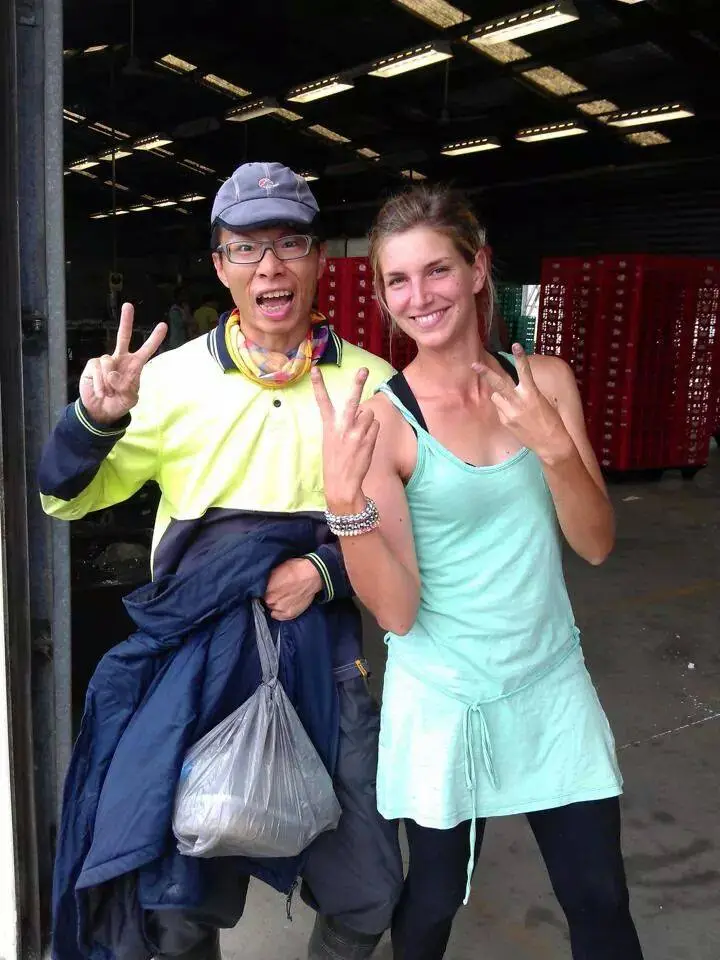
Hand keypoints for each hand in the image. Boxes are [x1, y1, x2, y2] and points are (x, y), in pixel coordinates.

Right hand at [79, 303, 166, 424]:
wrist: (102, 411)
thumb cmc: (119, 403)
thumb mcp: (130, 400)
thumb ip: (126, 388)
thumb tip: (113, 373)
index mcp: (134, 366)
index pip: (146, 350)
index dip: (154, 339)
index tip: (163, 326)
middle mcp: (121, 359)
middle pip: (123, 336)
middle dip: (126, 321)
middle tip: (128, 305)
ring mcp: (106, 361)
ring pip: (108, 362)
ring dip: (108, 381)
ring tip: (109, 393)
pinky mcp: (93, 366)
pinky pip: (97, 369)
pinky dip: (99, 383)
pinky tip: (101, 392)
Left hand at [264, 559, 321, 620]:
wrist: (312, 574)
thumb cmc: (294, 569)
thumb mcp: (276, 570)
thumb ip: (268, 581)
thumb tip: (265, 586)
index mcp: (267, 592)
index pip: (260, 594)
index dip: (266, 591)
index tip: (271, 588)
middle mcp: (272, 603)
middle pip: (267, 602)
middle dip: (272, 597)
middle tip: (279, 592)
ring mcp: (282, 610)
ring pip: (274, 609)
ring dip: (277, 605)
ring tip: (285, 598)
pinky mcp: (291, 614)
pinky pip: (280, 616)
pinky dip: (282, 612)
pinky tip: (286, 605)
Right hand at [311, 366, 379, 512]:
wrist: (342, 483)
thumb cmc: (335, 462)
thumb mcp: (331, 441)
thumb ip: (343, 425)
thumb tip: (361, 412)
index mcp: (329, 426)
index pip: (322, 402)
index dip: (319, 385)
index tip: (316, 369)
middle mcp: (342, 427)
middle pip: (352, 400)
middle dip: (357, 383)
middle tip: (364, 369)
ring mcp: (356, 433)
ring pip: (369, 414)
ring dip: (368, 421)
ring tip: (360, 436)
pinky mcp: (368, 439)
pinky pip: (376, 426)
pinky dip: (373, 431)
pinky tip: (366, 443)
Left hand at [472, 344, 573, 463]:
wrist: (551, 443)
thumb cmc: (551, 421)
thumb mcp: (542, 401)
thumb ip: (526, 392)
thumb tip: (513, 388)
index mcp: (532, 394)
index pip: (524, 371)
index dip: (520, 357)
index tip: (516, 344)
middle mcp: (518, 402)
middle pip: (498, 384)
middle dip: (486, 373)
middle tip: (474, 364)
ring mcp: (509, 413)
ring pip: (496, 397)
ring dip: (500, 396)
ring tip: (513, 404)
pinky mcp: (505, 422)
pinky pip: (500, 409)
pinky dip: (504, 409)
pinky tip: (516, 417)